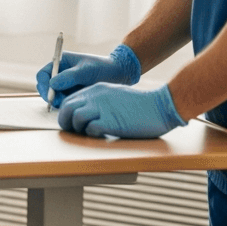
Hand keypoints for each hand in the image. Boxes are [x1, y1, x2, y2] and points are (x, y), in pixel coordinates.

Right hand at [37, 43, 140, 106]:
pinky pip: (64, 102)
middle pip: (46, 87)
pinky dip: (68, 104)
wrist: (119, 75)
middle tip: (60, 102)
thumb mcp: (87, 71)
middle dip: (51, 96)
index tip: (50, 94)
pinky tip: (78, 103)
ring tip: (74, 101)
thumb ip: (69, 77)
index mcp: (61, 62)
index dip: (43, 84)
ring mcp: (66, 85)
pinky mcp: (73, 94)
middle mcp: (61, 74)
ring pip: (55, 97)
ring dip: (60, 101)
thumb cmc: (103, 68)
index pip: (43, 74)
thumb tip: (52, 84)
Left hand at [57, 82, 185, 138]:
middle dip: (66, 122)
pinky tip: (103, 135)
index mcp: (95, 89)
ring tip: (90, 133)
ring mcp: (102, 108)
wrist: (160, 106)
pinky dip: (93, 135)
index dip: (67, 113)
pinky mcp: (111, 121)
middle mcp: (95, 96)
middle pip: (66, 107)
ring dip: (79, 129)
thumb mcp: (114, 95)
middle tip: (74, 131)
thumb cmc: (140, 104)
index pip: (69, 100)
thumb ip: (98, 101)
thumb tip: (84, 114)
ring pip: (75, 117)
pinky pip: (91, 129)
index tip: (72, 123)